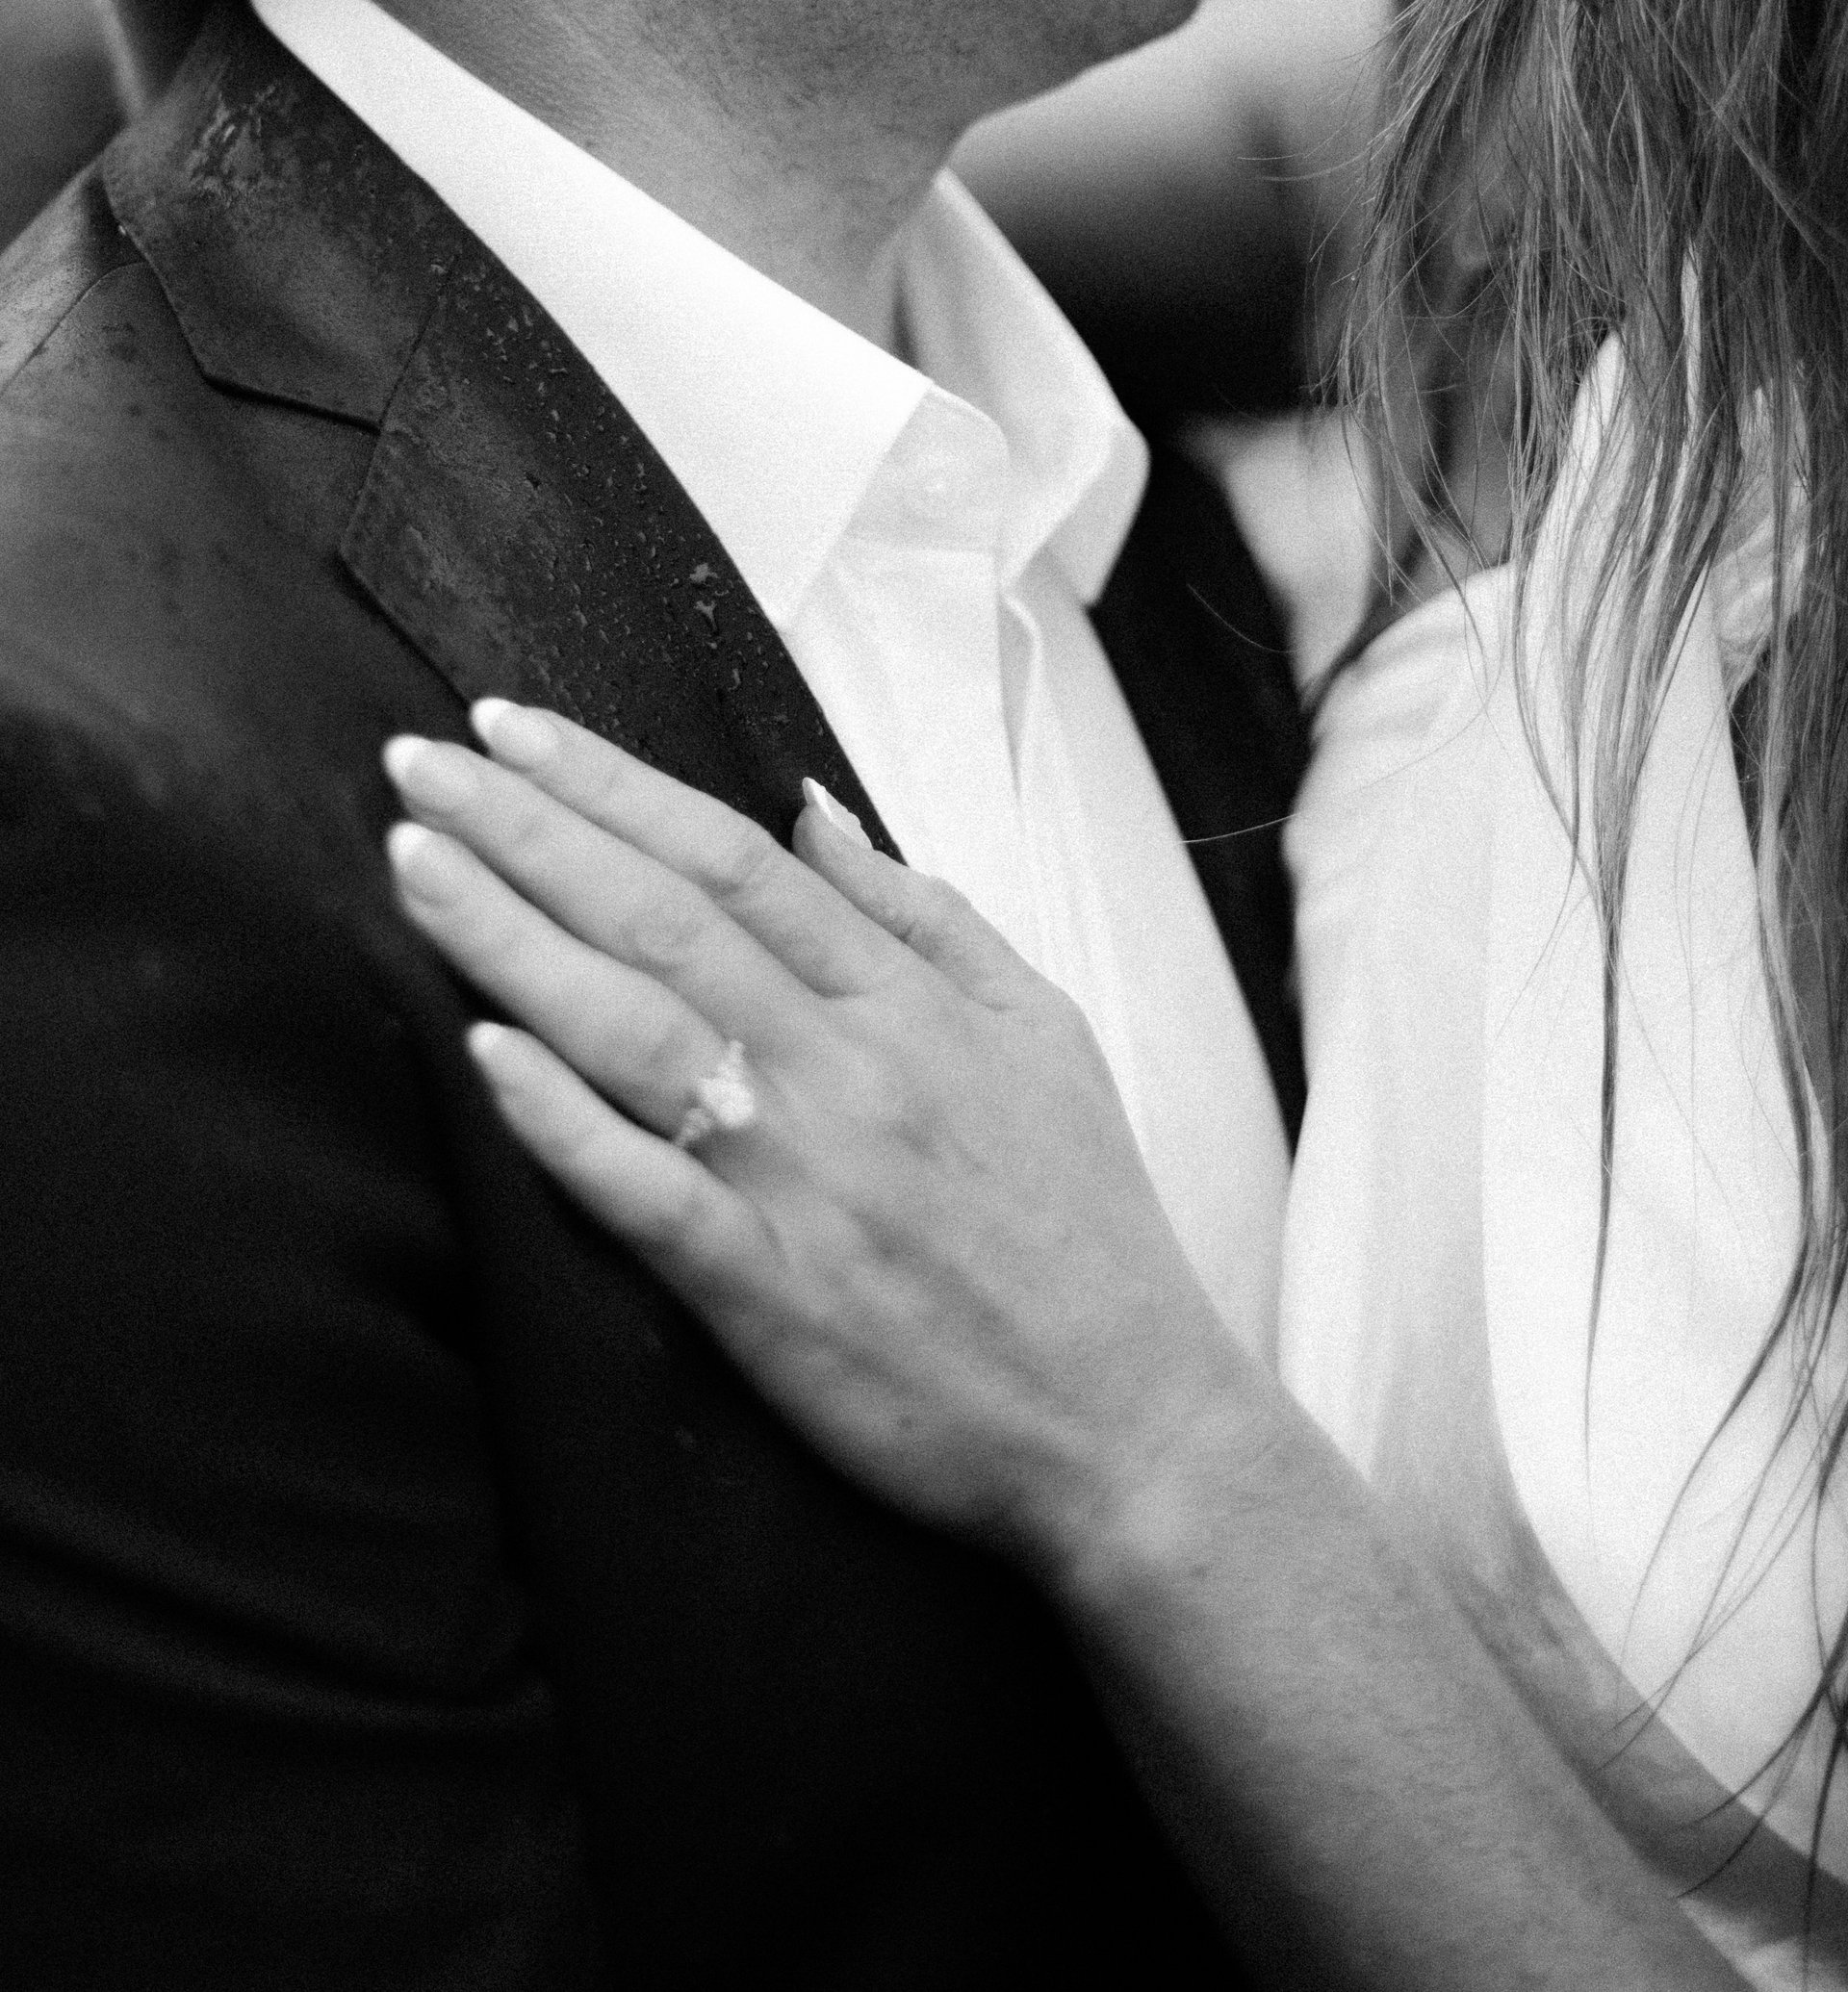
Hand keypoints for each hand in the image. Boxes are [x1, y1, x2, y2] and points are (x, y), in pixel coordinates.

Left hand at [381, 703, 1263, 1587]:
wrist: (1130, 1422)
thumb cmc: (1083, 1224)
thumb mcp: (1041, 1027)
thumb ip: (923, 913)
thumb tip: (810, 807)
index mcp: (908, 1002)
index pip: (734, 858)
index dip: (612, 784)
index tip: (509, 727)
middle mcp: (848, 1071)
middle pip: (664, 917)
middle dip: (527, 829)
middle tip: (417, 763)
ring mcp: (805, 1181)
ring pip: (637, 1029)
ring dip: (512, 938)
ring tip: (414, 865)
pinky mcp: (772, 1297)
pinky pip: (652, 1195)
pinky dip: (566, 1123)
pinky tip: (483, 1056)